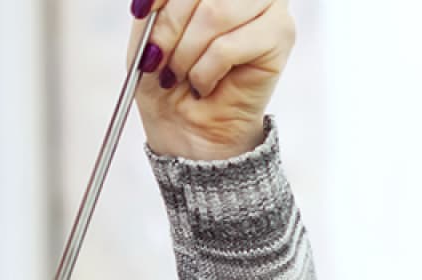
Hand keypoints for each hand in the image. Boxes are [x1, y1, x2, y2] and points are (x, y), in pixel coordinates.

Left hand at [130, 0, 294, 160]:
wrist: (185, 125)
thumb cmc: (168, 78)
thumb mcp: (148, 37)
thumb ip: (156, 9)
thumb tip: (149, 1)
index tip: (141, 12)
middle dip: (171, 27)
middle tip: (159, 58)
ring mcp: (269, 5)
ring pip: (216, 13)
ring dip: (187, 53)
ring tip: (181, 74)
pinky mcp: (280, 34)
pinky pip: (229, 45)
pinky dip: (205, 71)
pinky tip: (204, 84)